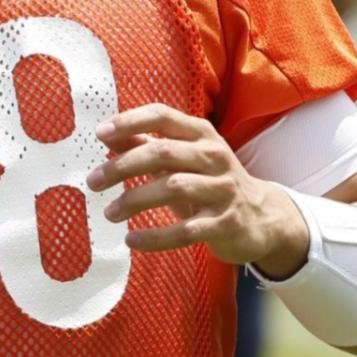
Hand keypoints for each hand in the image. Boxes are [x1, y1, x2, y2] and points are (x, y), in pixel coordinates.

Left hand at [87, 103, 309, 278]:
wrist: (262, 217)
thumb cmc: (211, 182)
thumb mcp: (183, 159)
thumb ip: (147, 145)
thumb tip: (107, 135)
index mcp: (202, 134)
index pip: (163, 116)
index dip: (130, 121)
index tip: (100, 134)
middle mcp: (215, 156)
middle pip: (163, 153)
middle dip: (123, 166)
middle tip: (94, 182)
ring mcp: (223, 189)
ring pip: (173, 189)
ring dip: (135, 200)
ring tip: (110, 213)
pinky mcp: (226, 222)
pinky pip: (186, 230)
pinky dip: (155, 237)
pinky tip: (132, 240)